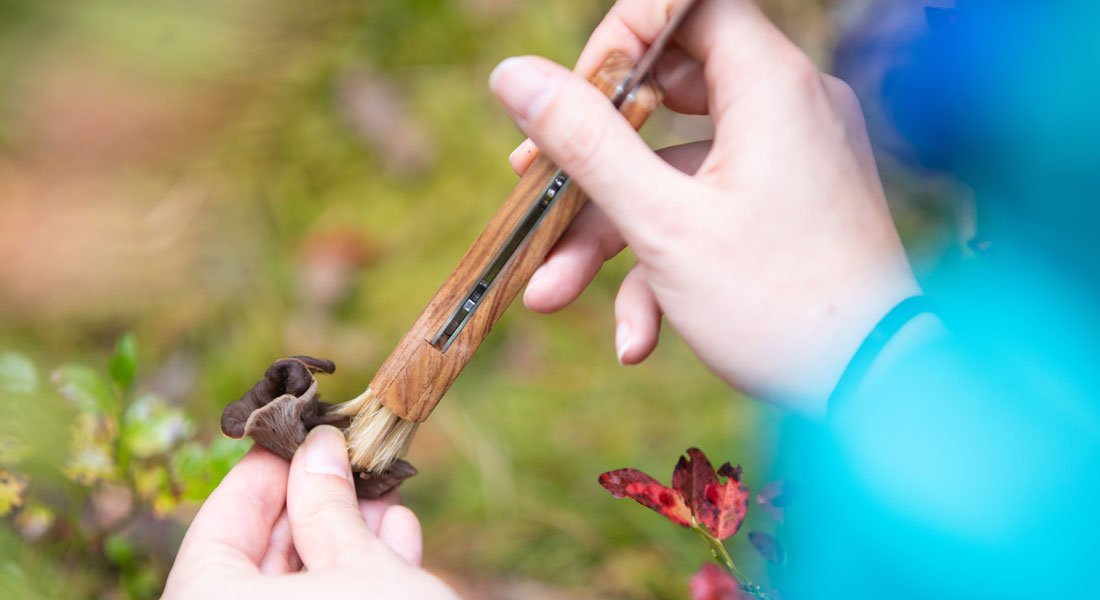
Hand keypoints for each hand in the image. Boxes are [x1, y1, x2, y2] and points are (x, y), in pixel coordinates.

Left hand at [164, 426, 456, 598]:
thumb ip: (328, 502)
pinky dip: (356, 581)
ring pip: (297, 591)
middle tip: (353, 457)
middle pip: (258, 558)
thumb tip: (319, 446)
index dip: (265, 471)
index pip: (218, 525)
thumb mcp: (357, 566)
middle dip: (315, 503)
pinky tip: (397, 538)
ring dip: (345, 537)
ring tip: (385, 491)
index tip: (304, 432)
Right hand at [489, 0, 918, 409]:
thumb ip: (584, 143)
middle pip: (667, 96)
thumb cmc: (776, 303)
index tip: (572, 97)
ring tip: (553, 294)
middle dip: (591, 158)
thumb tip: (514, 76)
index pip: (686, 6)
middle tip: (533, 183)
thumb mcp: (660, 223)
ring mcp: (791, 161)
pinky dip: (667, 260)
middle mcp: (788, 107)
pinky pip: (712, 210)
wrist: (875, 392)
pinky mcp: (788, 208)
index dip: (621, 38)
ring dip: (612, 232)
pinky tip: (638, 337)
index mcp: (769, 85)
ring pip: (677, 169)